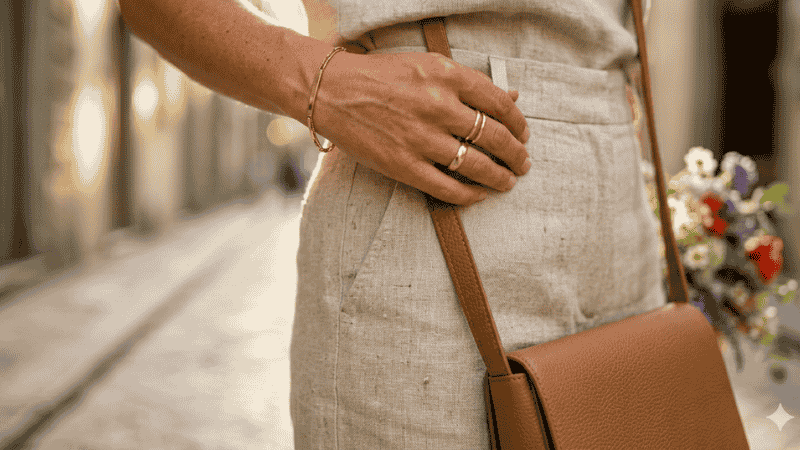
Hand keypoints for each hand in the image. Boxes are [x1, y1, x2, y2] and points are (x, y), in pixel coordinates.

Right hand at [311, 51, 530, 205]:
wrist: (331, 91)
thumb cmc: (381, 76)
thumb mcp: (427, 66)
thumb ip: (469, 83)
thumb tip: (512, 97)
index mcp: (446, 75)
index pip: (499, 103)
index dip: (518, 123)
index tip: (522, 134)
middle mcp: (437, 105)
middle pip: (494, 136)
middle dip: (516, 154)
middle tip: (523, 163)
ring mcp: (420, 137)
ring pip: (476, 164)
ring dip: (499, 177)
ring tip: (508, 181)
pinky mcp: (402, 164)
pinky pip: (447, 187)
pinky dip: (470, 194)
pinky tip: (480, 194)